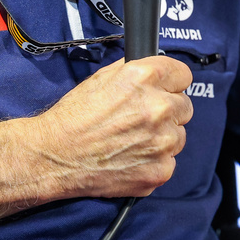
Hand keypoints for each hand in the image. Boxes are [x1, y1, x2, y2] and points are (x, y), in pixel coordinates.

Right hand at [30, 56, 192, 198]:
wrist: (55, 155)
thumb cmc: (74, 117)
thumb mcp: (102, 78)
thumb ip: (134, 70)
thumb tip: (154, 69)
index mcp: (144, 78)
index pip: (183, 75)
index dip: (172, 82)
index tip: (166, 89)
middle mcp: (158, 108)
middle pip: (184, 106)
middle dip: (167, 111)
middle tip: (142, 118)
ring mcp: (162, 142)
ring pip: (179, 136)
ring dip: (162, 137)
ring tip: (132, 140)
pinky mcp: (160, 170)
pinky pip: (169, 161)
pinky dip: (154, 161)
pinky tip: (131, 157)